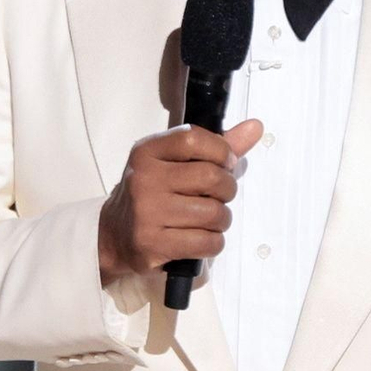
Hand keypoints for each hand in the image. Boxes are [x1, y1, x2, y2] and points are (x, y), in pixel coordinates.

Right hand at [97, 118, 263, 285]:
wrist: (114, 235)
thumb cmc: (153, 194)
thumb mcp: (175, 163)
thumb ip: (216, 146)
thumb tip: (255, 127)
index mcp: (148, 152)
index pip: (195, 139)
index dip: (221, 152)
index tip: (225, 164)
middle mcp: (144, 179)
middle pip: (211, 177)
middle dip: (227, 190)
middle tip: (218, 196)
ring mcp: (146, 212)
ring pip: (213, 213)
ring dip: (221, 220)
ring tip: (209, 220)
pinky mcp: (153, 244)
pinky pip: (206, 242)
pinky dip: (214, 242)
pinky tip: (202, 238)